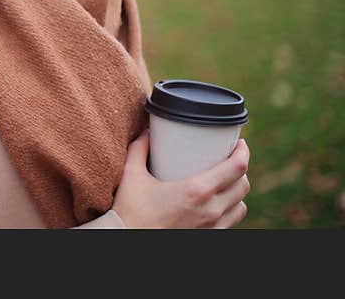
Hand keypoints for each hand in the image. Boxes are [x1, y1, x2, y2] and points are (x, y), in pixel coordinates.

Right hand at [112, 130, 250, 228]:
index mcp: (196, 190)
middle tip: (228, 160)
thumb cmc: (131, 211)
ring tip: (226, 183)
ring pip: (241, 206)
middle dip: (240, 170)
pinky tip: (218, 205)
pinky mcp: (209, 238)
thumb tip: (147, 132)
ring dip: (237, 192)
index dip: (243, 152)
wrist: (128, 239)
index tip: (239, 144)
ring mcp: (212, 228)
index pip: (236, 168)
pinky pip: (231, 222)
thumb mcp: (131, 175)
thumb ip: (139, 149)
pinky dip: (230, 210)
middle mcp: (211, 210)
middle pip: (243, 186)